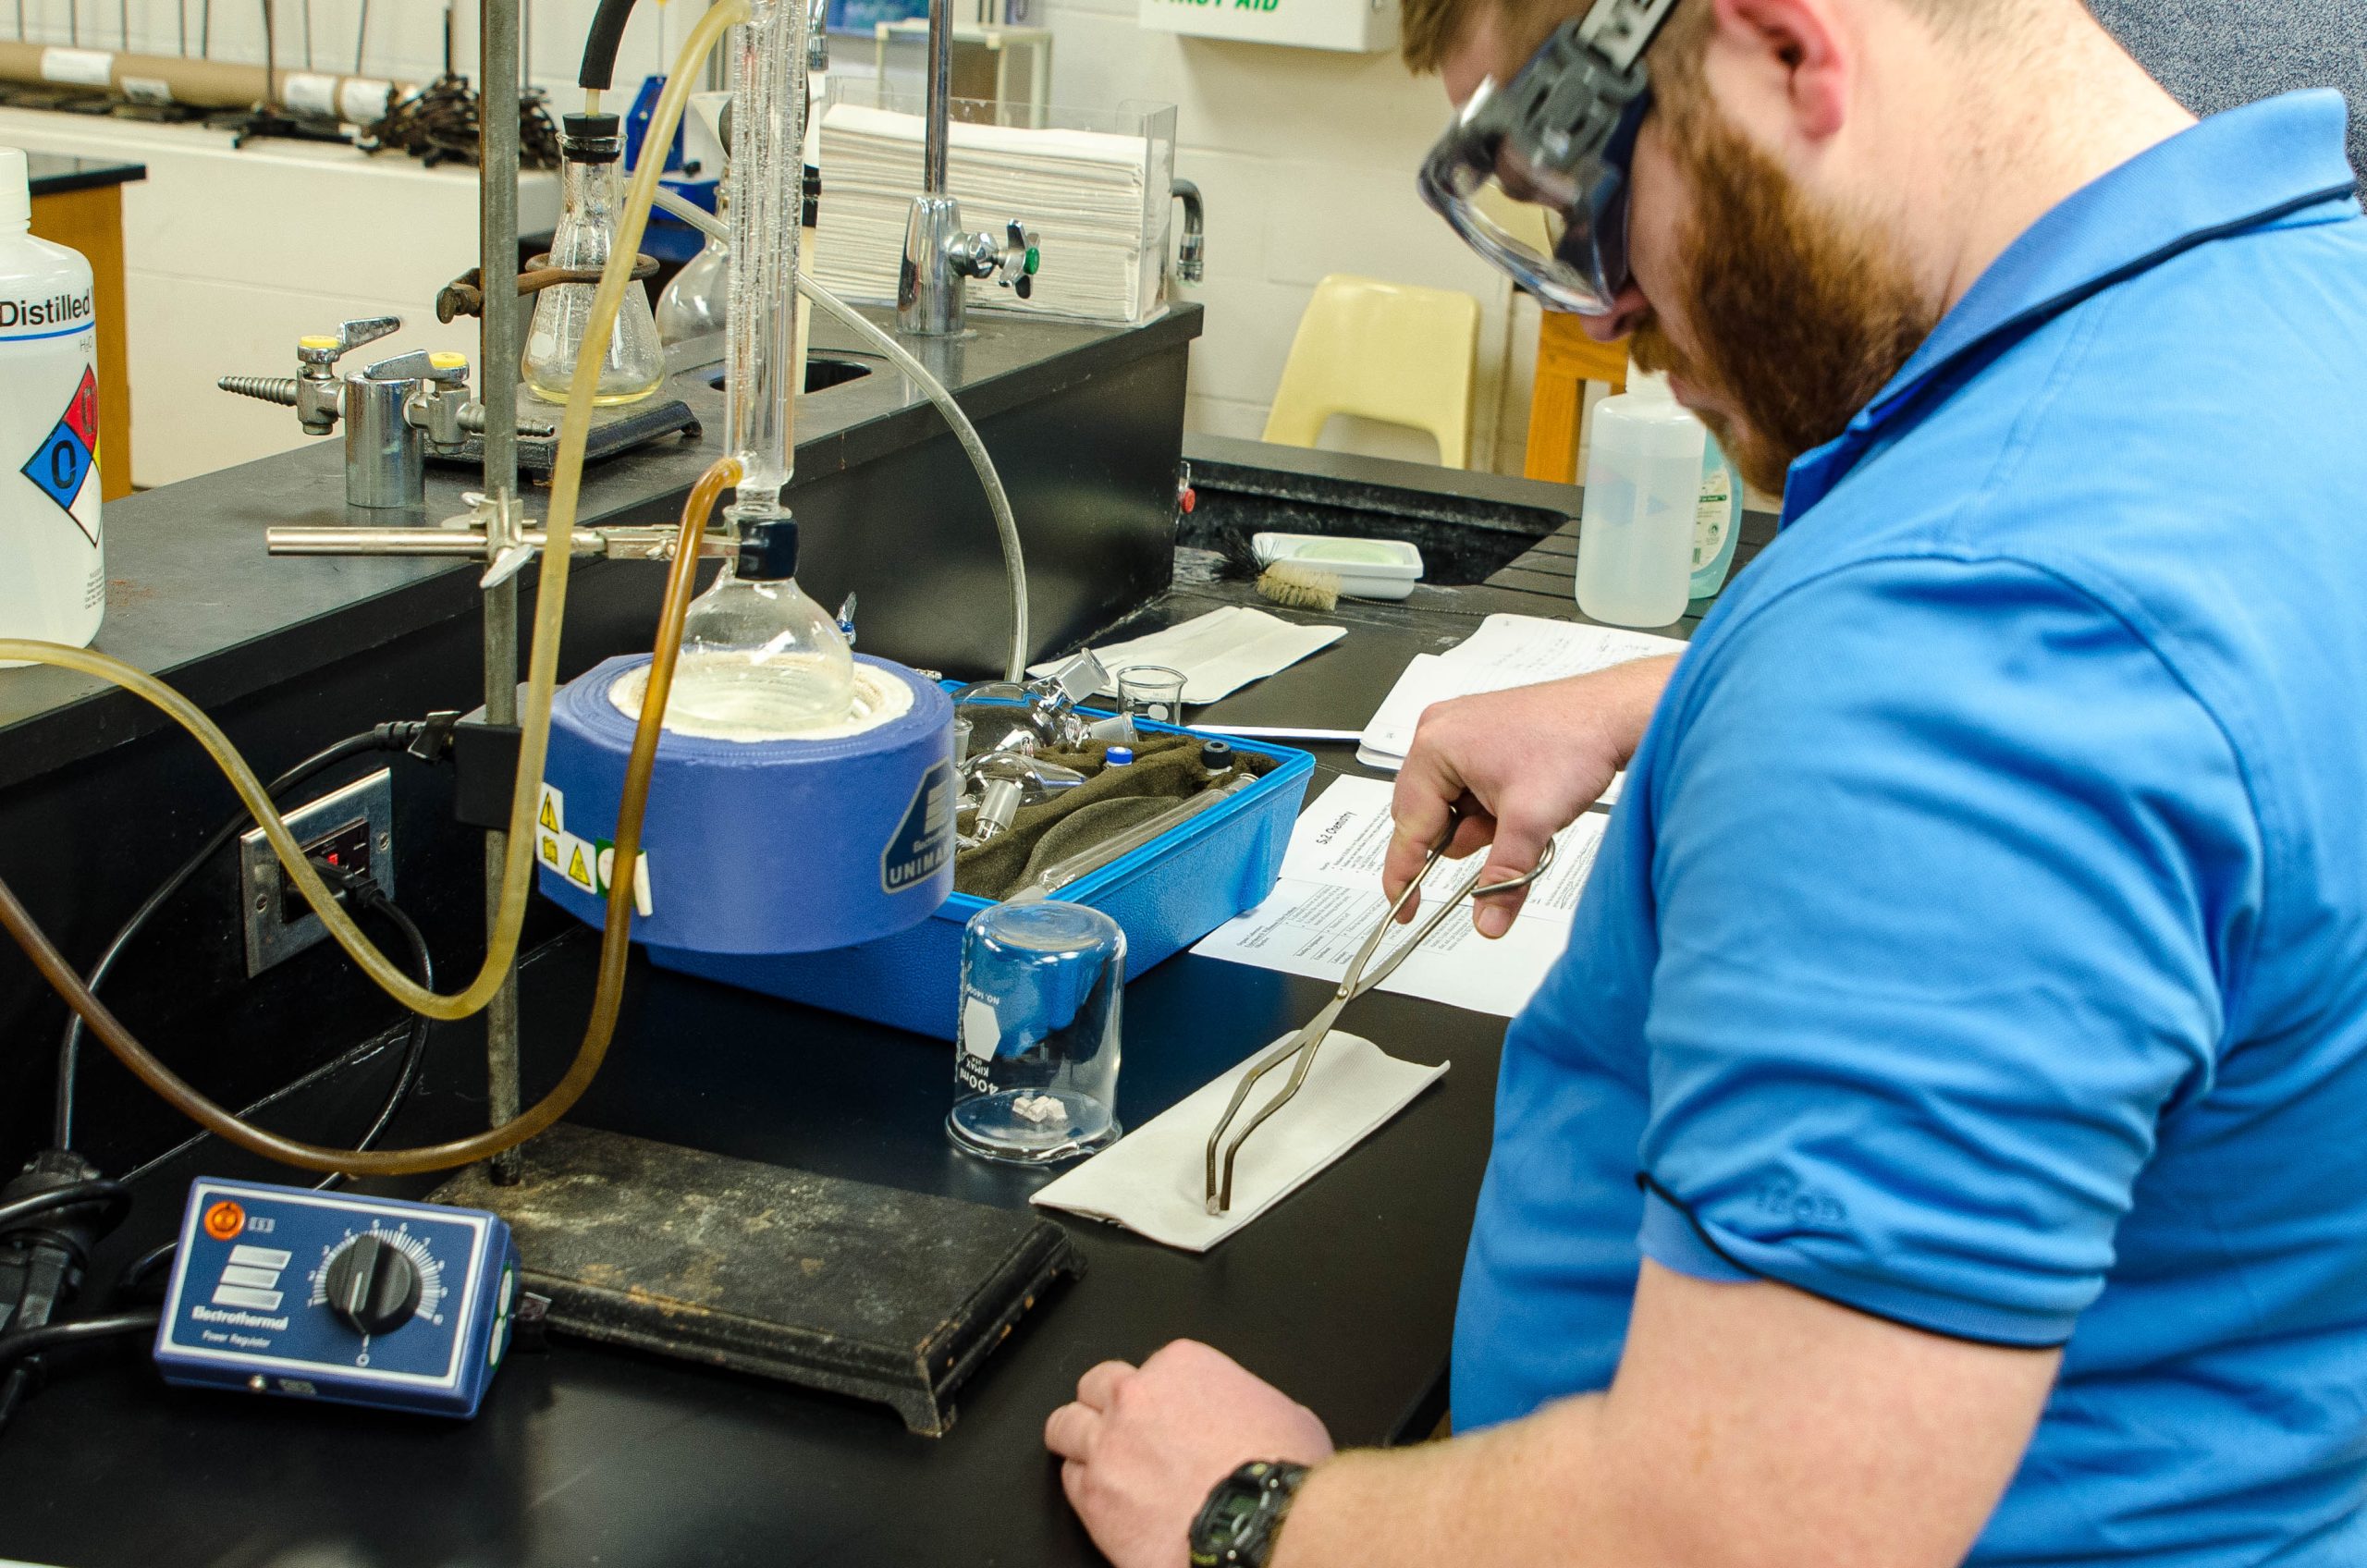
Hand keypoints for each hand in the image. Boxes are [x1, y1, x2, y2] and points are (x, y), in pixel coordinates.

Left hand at [1045, 1340, 1335, 1567]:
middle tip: (1118, 1428)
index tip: (1164, 1414)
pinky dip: (1084, 1488)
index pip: (1149, 1367)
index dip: (1156, 1395)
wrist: (1265, 1526)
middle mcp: (1137, 1397)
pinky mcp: (1094, 1497)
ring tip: (1092, 1457)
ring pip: (1064, 1426)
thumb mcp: (1284, 1414)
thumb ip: (1248, 1404)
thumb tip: (1251, 1419)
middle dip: (1103, 1405)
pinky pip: (1069, 1481)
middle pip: (1094, 1386)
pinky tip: (1104, 1498)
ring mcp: (1109, 1445)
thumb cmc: (1280, 1474)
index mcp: (1182, 1366)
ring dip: (1078, 1439)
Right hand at [1385, 654, 1677, 935]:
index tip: (1405, 907)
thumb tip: (1487, 919)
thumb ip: (1503, 879)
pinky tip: (1522, 796)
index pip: (1408, 827)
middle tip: (1504, 836)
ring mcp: (1460, 730)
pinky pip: (1468, 786)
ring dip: (1483, 823)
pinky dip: (1492, 804)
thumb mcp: (1531, 821)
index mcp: (1435, 746)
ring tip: (1521, 809)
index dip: (1404, 875)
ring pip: (1451, 804)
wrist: (1614, 713)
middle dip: (1466, 837)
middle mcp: (1440, 731)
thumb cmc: (1575, 740)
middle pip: (1427, 815)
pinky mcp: (1480, 734)